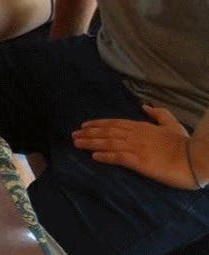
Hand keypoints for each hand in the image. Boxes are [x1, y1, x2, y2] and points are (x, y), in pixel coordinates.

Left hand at [72, 104, 195, 189]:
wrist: (195, 158)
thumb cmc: (184, 143)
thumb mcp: (171, 124)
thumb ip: (158, 114)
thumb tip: (145, 106)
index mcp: (141, 126)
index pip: (113, 123)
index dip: (97, 124)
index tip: (83, 126)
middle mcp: (134, 135)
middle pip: (106, 132)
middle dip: (88, 133)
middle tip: (73, 135)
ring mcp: (135, 148)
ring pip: (107, 143)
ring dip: (90, 143)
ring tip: (76, 143)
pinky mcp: (138, 162)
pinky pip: (117, 158)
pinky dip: (104, 156)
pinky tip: (93, 157)